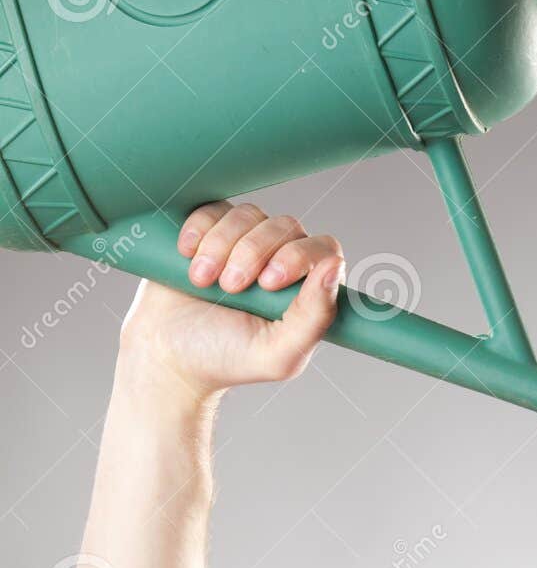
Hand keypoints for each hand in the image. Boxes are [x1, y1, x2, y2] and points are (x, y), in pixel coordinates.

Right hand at [119, 201, 346, 398]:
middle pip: (285, 226)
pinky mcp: (211, 229)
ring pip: (248, 215)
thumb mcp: (277, 354)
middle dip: (252, 253)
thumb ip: (315, 318)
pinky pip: (213, 208)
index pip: (323, 250)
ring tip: (201, 281)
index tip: (267, 283)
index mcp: (307, 291)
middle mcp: (281, 260)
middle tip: (229, 288)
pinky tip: (187, 254)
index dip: (298, 256)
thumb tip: (336, 265)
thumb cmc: (227, 359)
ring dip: (221, 245)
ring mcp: (246, 241)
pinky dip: (199, 229)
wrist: (170, 354)